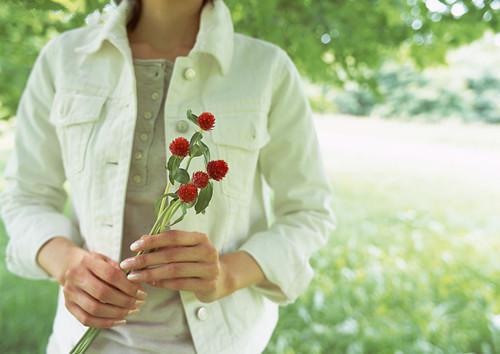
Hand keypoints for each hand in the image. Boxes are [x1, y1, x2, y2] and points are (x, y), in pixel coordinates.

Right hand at [61, 247, 146, 327]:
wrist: (69, 266)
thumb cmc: (94, 263)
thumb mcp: (106, 259)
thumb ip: (120, 271)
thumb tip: (137, 287)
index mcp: (88, 262)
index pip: (111, 275)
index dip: (128, 286)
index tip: (141, 293)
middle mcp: (76, 277)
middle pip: (103, 294)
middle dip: (125, 301)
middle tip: (139, 304)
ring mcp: (70, 293)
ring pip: (95, 309)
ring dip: (117, 313)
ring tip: (131, 312)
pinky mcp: (68, 306)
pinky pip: (86, 320)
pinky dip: (105, 323)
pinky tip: (119, 320)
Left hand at [119, 230, 233, 302]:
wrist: (222, 278)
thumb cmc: (198, 260)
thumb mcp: (186, 248)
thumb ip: (166, 244)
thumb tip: (142, 239)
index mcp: (201, 238)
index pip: (174, 236)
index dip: (153, 240)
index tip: (134, 246)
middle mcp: (207, 251)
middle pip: (171, 254)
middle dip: (146, 259)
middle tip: (127, 264)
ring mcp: (209, 269)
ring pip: (174, 270)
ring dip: (150, 273)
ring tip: (134, 276)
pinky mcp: (207, 284)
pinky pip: (180, 284)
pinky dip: (163, 283)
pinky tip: (151, 283)